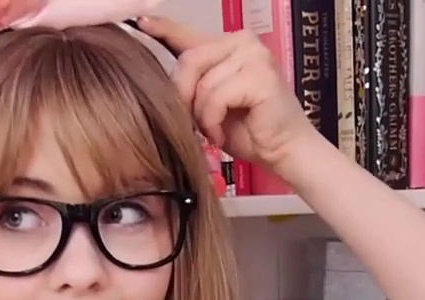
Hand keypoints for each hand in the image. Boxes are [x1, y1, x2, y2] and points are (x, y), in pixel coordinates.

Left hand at [133, 15, 321, 172]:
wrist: (284, 152)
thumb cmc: (247, 131)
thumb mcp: (207, 103)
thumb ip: (189, 84)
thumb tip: (155, 77)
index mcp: (228, 44)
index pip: (188, 34)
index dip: (162, 29)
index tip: (140, 23)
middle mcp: (242, 41)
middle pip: (189, 60)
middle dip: (183, 97)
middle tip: (193, 124)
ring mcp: (254, 55)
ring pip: (202, 82)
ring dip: (201, 115)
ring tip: (214, 132)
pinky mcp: (260, 74)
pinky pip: (216, 96)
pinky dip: (212, 121)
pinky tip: (220, 135)